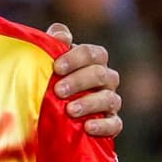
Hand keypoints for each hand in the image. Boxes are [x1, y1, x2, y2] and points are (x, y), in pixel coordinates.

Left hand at [47, 23, 122, 137]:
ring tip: (70, 110)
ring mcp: (109, 102)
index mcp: (94, 62)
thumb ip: (53, 44)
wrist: (49, 117)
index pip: (93, 54)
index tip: (56, 67)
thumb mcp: (47, 62)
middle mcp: (106, 80)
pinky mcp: (111, 124)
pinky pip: (115, 124)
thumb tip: (60, 35)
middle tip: (58, 90)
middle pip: (101, 75)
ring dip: (89, 103)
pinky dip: (103, 126)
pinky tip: (88, 127)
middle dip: (79, 81)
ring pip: (109, 99)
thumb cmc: (50, 82)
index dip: (76, 58)